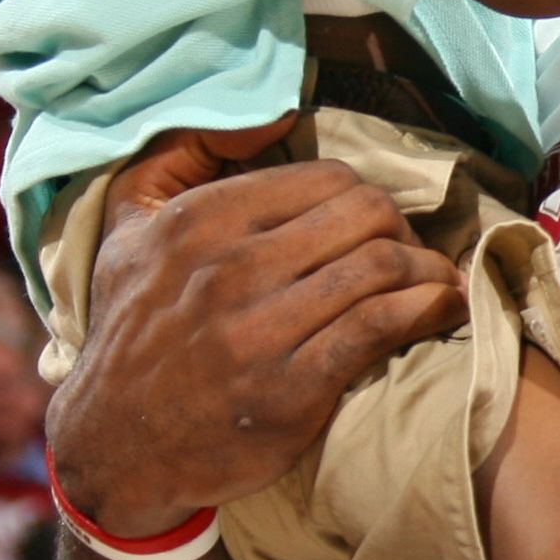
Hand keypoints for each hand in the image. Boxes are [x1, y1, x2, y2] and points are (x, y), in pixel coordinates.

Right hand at [45, 129, 466, 538]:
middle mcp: (229, 270)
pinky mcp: (291, 388)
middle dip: (404, 230)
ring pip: (382, 266)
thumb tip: (270, 112)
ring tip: (438, 283)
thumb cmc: (132, 327)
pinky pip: (380, 326)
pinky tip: (442, 310)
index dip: (365, 197)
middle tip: (410, 255)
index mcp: (199, 221)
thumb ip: (182, 151)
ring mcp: (261, 331)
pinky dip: (427, 310)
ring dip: (429, 271)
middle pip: (366, 215)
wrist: (116, 447)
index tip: (375, 224)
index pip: (327, 179)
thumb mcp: (126, 224)